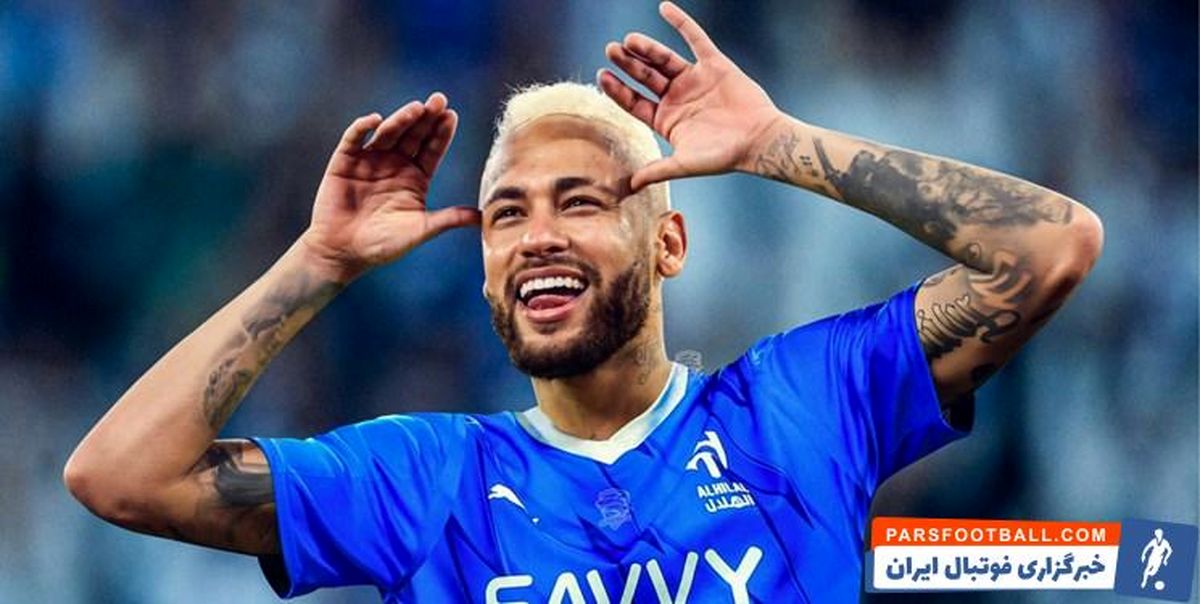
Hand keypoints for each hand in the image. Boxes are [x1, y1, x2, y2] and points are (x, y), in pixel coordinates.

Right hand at [300, 92, 479, 281]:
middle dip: (426, 117)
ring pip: (388, 133)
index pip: (432, 150)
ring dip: (401, 119)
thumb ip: (449, 219)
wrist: (343, 253)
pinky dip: (362, 128)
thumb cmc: (383, 245)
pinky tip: (375, 120)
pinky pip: (353, 139)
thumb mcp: (420, 230)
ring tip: (416, 109)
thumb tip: (483, 216)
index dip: (441, 133)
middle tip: (439, 100)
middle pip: (413, 135)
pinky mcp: (344, 162)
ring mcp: (370, 160)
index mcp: (415, 177)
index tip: (452, 116)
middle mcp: (394, 164)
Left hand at [598, 1, 783, 190]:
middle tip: (610, 50)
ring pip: (664, 58)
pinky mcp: (714, 65)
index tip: (602, 75)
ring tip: (629, 40)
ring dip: (646, 48)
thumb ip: (656, 170)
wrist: (759, 140)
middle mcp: (677, 98)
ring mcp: (694, 80)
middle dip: (627, 64)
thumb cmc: (723, 156)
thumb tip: (629, 187)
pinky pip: (695, 39)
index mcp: (666, 119)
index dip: (617, 89)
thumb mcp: (684, 164)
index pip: (634, 101)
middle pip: (645, 77)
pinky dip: (681, 23)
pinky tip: (664, 8)